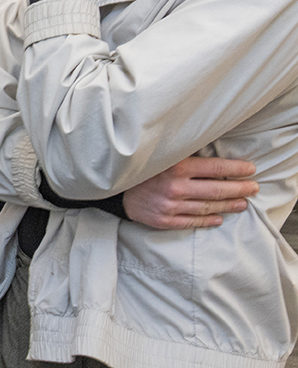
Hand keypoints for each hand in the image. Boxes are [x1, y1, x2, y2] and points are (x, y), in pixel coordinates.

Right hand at [123, 156, 258, 228]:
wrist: (113, 189)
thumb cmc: (141, 168)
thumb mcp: (162, 154)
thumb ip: (185, 152)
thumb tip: (211, 145)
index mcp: (176, 167)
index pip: (216, 168)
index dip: (237, 169)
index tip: (250, 169)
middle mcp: (175, 187)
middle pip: (217, 190)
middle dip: (240, 189)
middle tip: (253, 188)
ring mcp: (170, 206)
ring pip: (208, 207)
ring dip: (229, 205)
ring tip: (242, 203)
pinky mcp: (164, 220)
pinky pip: (192, 222)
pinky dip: (208, 220)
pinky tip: (219, 217)